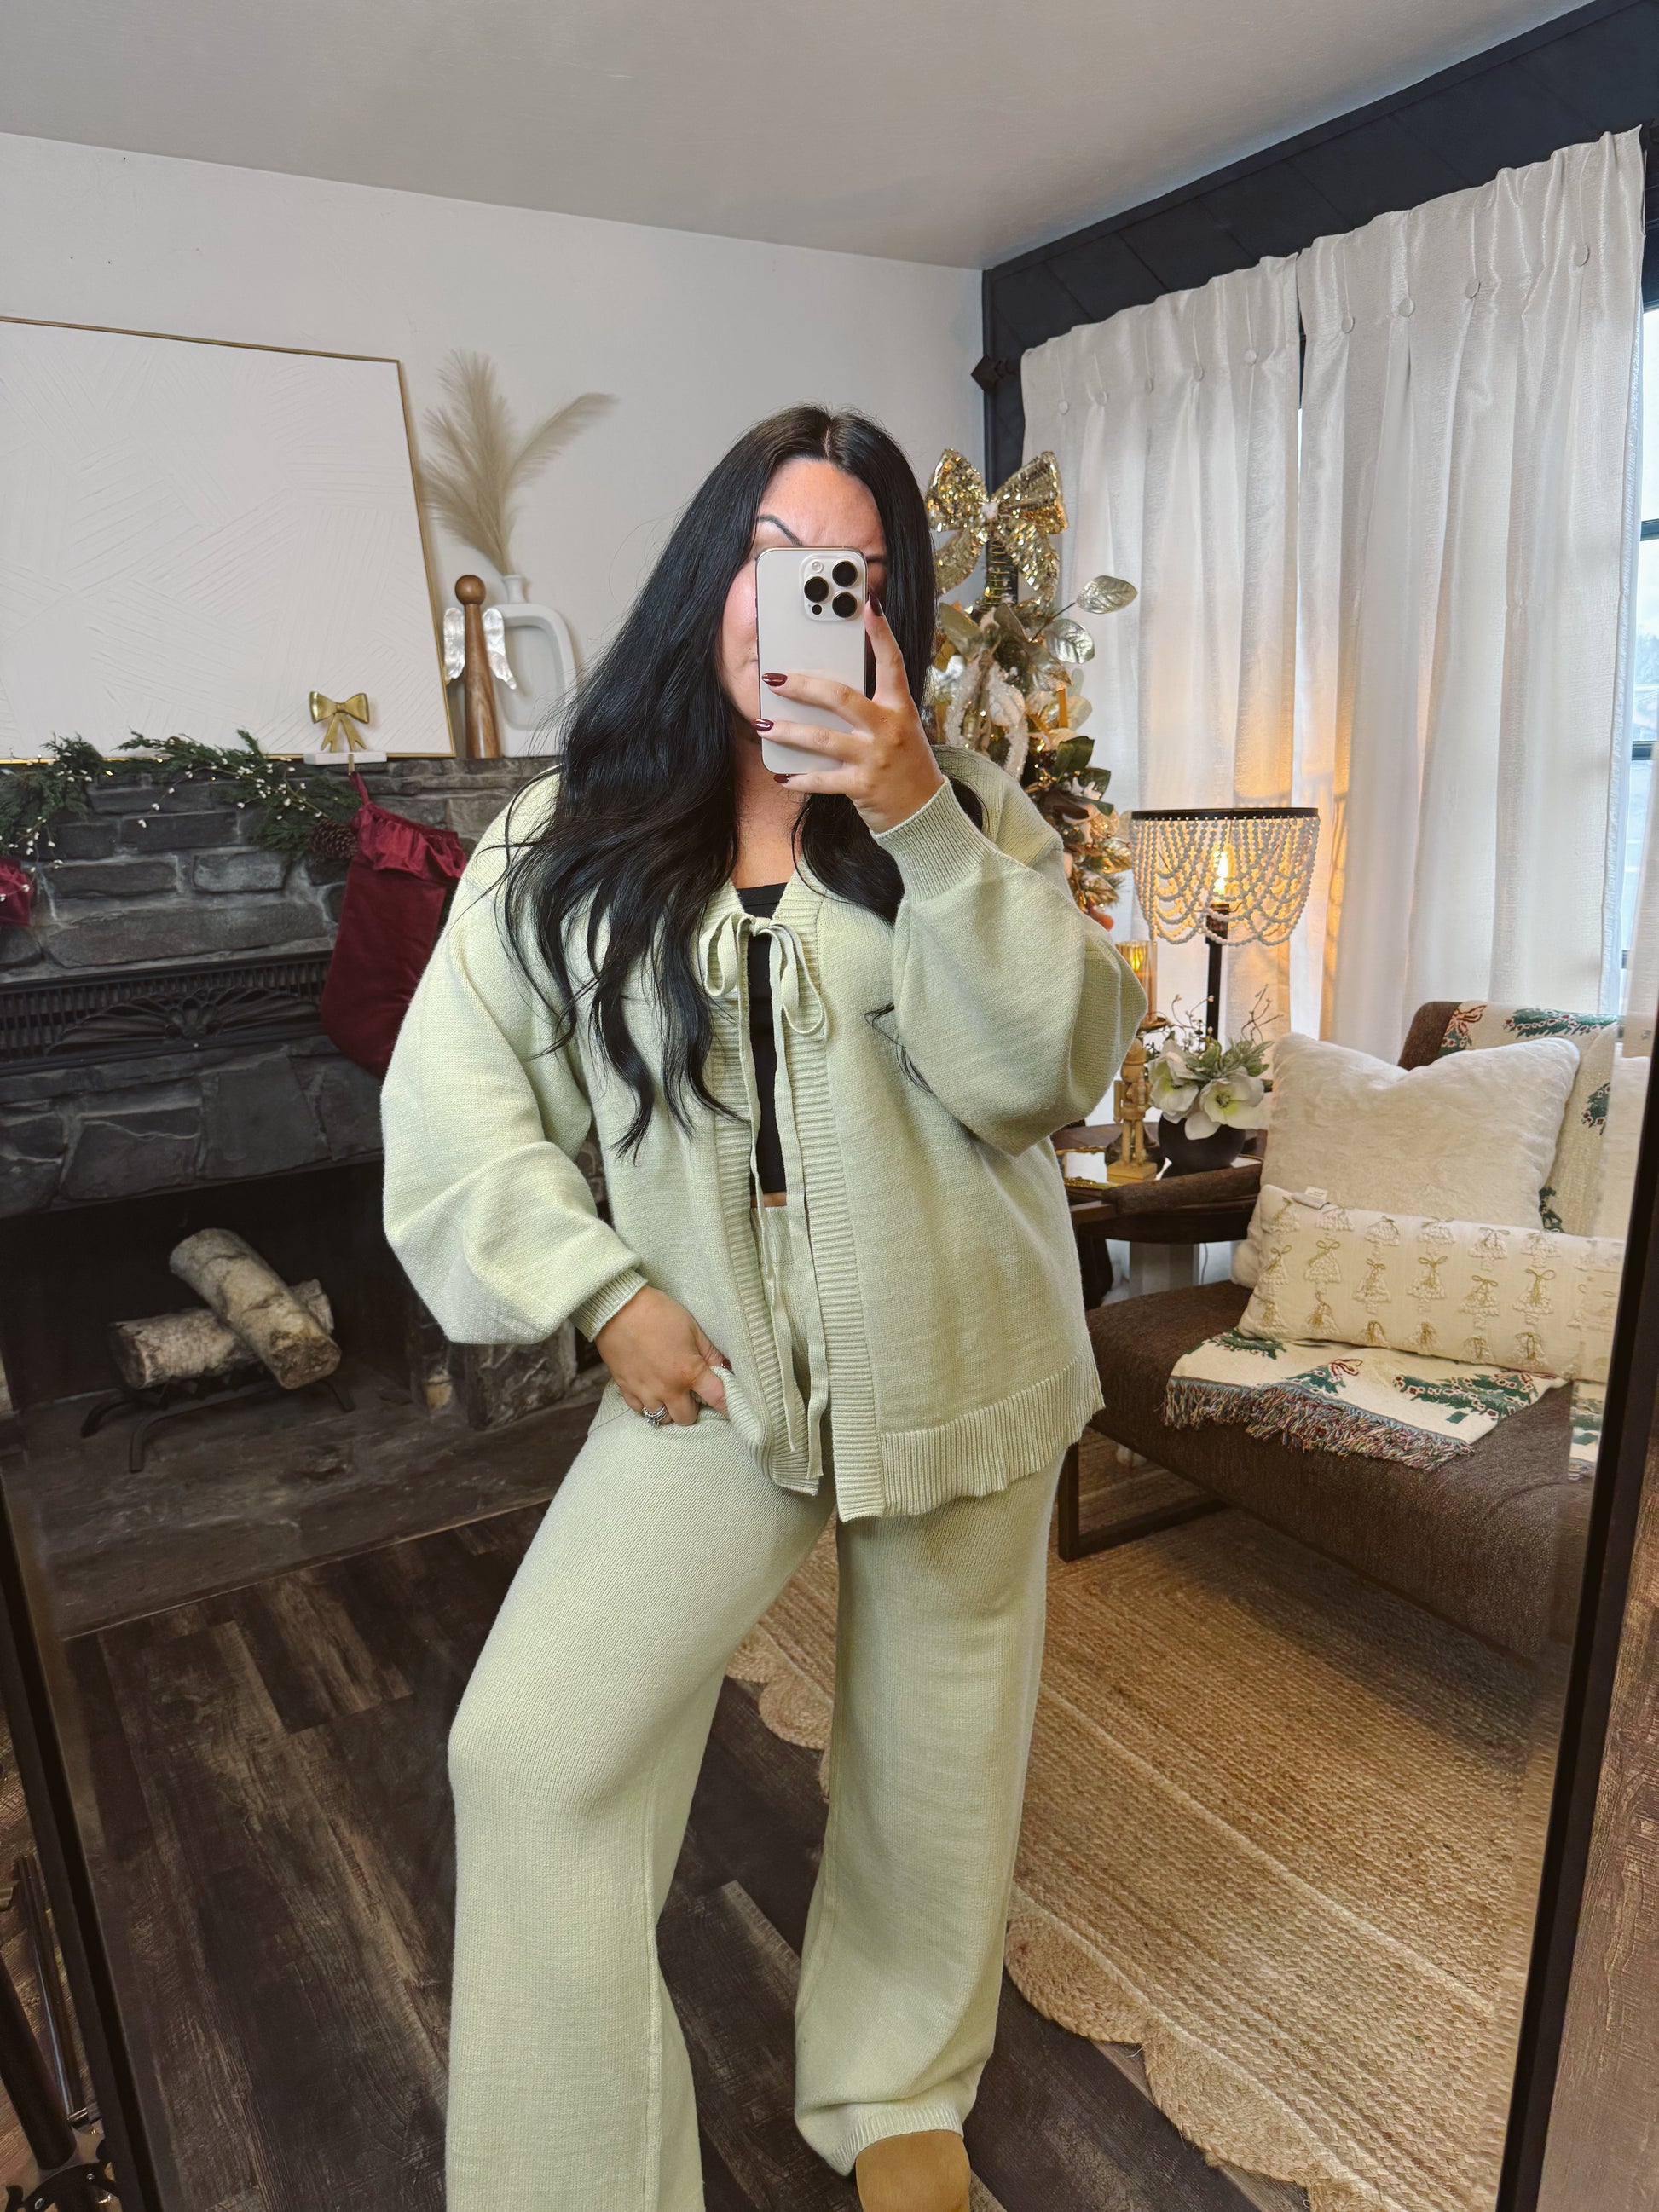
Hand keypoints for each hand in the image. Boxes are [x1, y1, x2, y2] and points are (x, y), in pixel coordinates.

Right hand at [594, 1285, 729, 1425]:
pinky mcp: (625, 1389)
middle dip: (693, 1408)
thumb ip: (710, 1353)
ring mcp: (645, 1391)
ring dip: (670, 1409)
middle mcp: (667, 1388)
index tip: (733, 1410)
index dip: (729, 1406)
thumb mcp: (692, 1328)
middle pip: (686, 1418)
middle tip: (693, 1391)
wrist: (617, 1308)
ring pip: (662, 1418)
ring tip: (672, 1391)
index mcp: (688, 1372)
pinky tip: (652, 1390)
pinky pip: (640, 1411)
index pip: (718, 1399)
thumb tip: (725, 1368)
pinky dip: (648, 1405)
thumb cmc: (658, 1313)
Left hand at [759, 600, 945, 833]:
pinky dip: (799, 779)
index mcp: (900, 708)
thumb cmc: (907, 764)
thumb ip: (873, 706)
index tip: (868, 604)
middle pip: (840, 698)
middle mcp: (889, 728)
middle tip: (774, 678)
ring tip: (762, 723)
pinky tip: (781, 776)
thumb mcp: (901, 727)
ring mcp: (875, 757)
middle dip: (803, 686)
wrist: (925, 811)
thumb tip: (829, 688)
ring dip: (787, 731)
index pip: (892, 663)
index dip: (881, 633)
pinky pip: (823, 780)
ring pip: (822, 739)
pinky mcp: (862, 786)